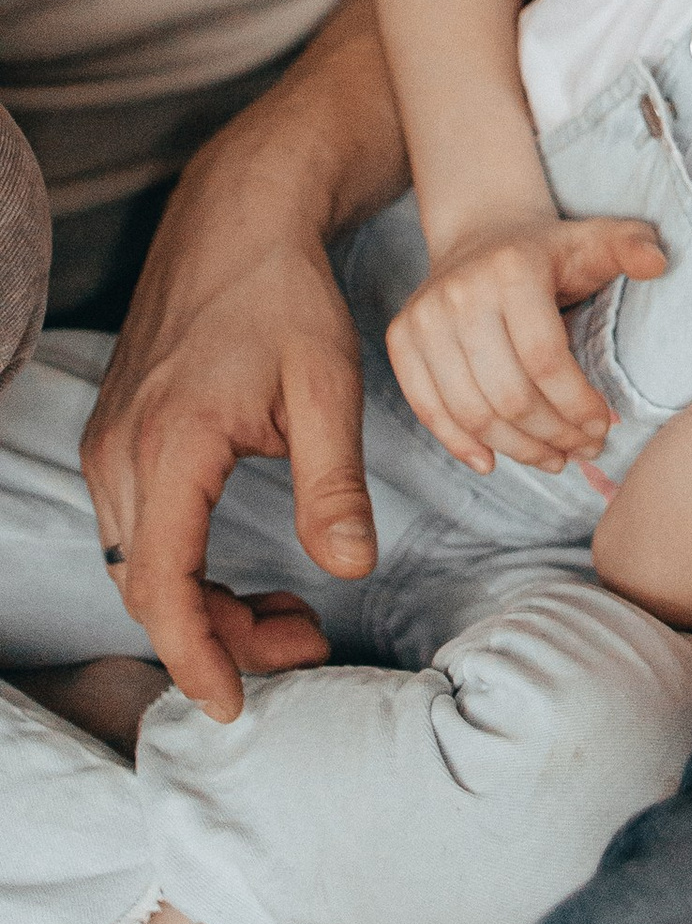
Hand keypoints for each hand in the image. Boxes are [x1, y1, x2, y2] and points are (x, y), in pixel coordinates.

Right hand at [80, 172, 378, 724]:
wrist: (239, 218)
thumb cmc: (286, 293)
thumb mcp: (327, 386)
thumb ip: (333, 482)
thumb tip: (348, 568)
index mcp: (170, 446)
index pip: (163, 587)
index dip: (197, 656)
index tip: (234, 706)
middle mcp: (121, 453)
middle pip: (147, 589)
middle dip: (217, 637)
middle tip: (303, 643)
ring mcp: (110, 444)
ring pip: (138, 565)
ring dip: (202, 604)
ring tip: (288, 614)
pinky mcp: (118, 436)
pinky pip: (137, 530)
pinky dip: (183, 568)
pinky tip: (246, 569)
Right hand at [387, 216, 665, 476]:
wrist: (482, 234)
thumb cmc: (551, 252)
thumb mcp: (596, 240)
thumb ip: (631, 247)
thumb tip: (658, 263)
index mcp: (511, 270)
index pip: (545, 360)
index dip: (577, 404)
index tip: (605, 425)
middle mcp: (459, 293)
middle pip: (508, 394)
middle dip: (553, 434)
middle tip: (584, 450)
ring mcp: (424, 317)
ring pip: (470, 410)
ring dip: (516, 448)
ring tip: (553, 458)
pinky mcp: (402, 338)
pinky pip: (428, 407)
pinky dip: (460, 443)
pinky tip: (494, 461)